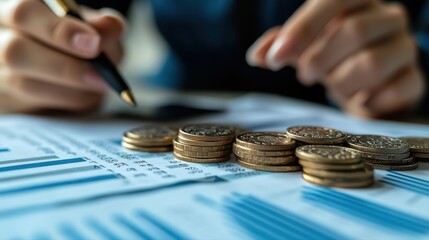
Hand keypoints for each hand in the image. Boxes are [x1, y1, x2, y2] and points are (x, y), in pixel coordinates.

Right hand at [0, 0, 125, 112]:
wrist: (58, 68)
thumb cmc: (71, 41)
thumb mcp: (88, 27)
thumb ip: (100, 26)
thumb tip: (110, 26)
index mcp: (15, 10)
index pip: (25, 13)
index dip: (61, 31)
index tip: (94, 44)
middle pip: (15, 52)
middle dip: (66, 67)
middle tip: (100, 76)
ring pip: (24, 84)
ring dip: (72, 90)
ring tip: (100, 85)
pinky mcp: (5, 102)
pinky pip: (35, 109)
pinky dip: (68, 103)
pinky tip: (86, 95)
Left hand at [247, 0, 425, 117]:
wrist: (368, 86)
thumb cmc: (333, 59)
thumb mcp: (305, 48)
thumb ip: (281, 46)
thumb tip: (256, 56)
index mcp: (359, 2)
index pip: (333, 1)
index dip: (302, 29)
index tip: (274, 60)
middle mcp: (389, 17)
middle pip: (353, 31)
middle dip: (318, 60)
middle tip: (305, 76)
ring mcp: (406, 47)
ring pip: (371, 63)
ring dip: (340, 83)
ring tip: (332, 86)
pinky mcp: (416, 79)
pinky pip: (394, 90)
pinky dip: (367, 101)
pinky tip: (358, 100)